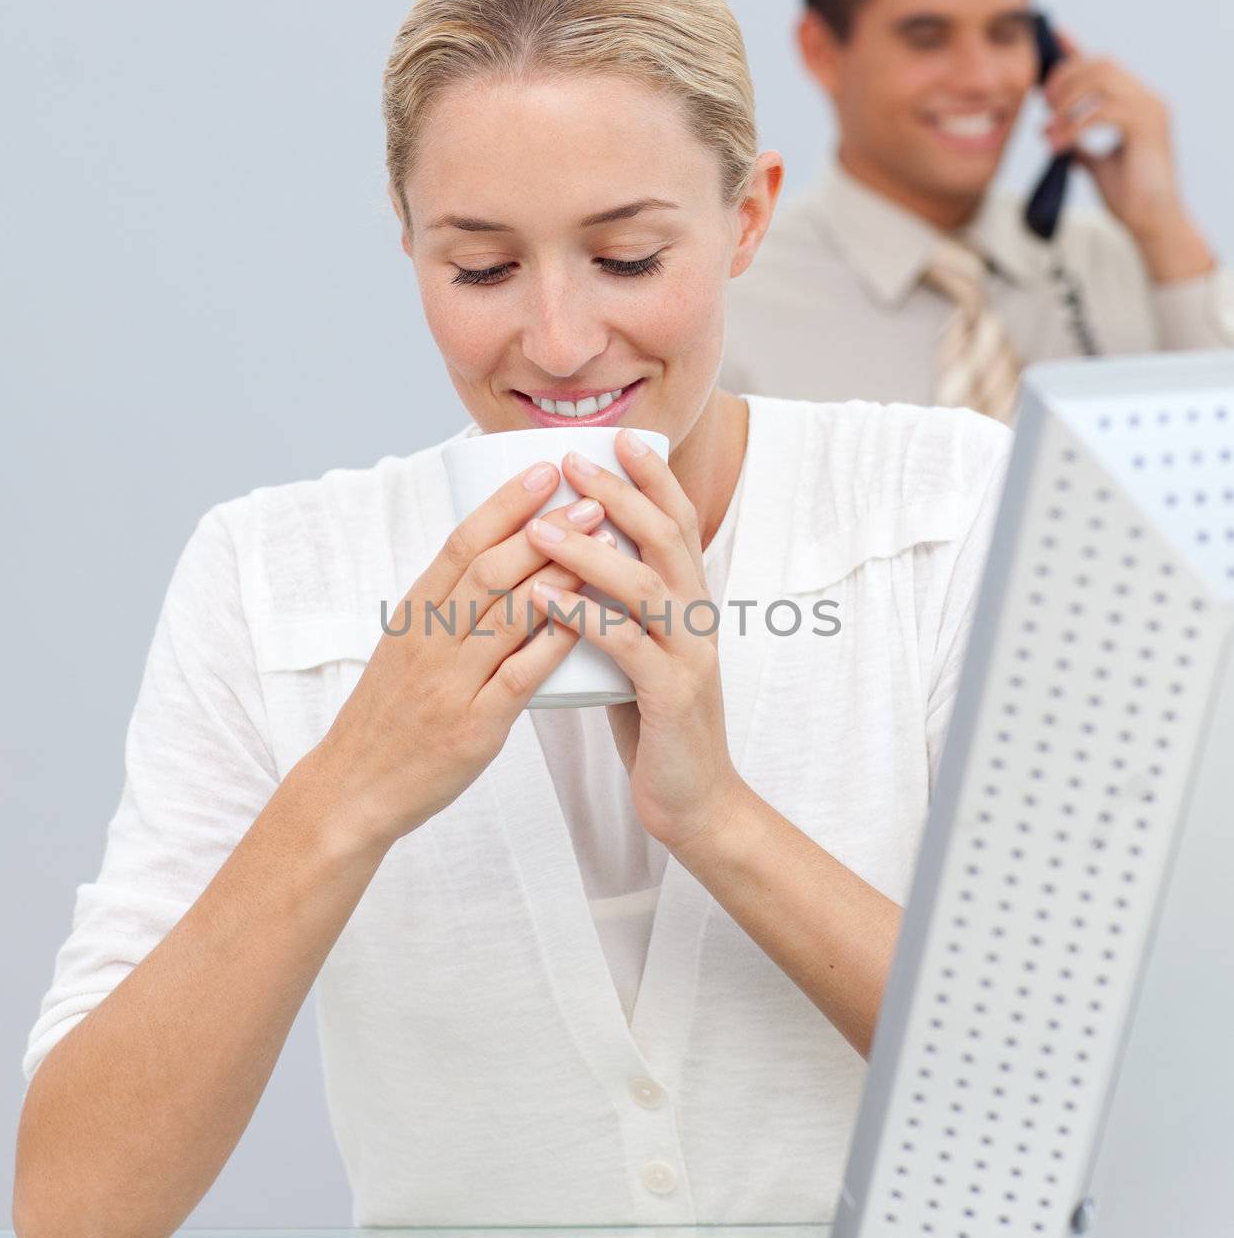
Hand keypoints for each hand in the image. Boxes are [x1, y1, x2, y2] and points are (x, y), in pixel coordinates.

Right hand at [310, 462, 617, 856]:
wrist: (352, 788)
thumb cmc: (389, 716)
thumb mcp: (406, 649)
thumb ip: (448, 608)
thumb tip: (501, 559)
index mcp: (413, 615)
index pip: (461, 543)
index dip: (505, 504)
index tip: (544, 471)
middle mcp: (429, 640)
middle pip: (490, 569)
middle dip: (545, 529)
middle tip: (592, 499)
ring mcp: (451, 683)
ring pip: (509, 614)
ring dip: (561, 574)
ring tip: (604, 546)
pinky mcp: (473, 726)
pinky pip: (520, 675)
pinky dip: (555, 642)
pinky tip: (588, 619)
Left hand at [525, 431, 745, 855]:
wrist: (694, 799)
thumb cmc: (656, 721)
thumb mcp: (642, 649)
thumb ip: (621, 606)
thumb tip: (571, 557)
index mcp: (689, 602)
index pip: (677, 522)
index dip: (652, 477)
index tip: (615, 438)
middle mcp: (697, 618)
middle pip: (666, 537)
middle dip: (620, 494)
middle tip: (574, 460)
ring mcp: (689, 656)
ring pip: (645, 585)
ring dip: (590, 551)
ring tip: (541, 527)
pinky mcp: (673, 696)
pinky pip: (627, 646)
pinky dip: (584, 617)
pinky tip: (544, 599)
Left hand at [1043, 29, 1212, 279]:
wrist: (1151, 224)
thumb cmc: (1129, 198)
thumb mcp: (1095, 165)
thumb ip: (1078, 144)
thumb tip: (1051, 133)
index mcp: (1136, 103)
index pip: (1103, 66)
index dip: (1074, 50)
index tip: (1049, 41)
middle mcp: (1147, 99)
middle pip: (1100, 63)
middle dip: (1064, 78)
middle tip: (1044, 105)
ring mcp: (1151, 110)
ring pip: (1102, 80)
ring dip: (1068, 100)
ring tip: (1050, 128)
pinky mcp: (1148, 127)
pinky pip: (1104, 111)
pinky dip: (1075, 125)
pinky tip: (1059, 145)